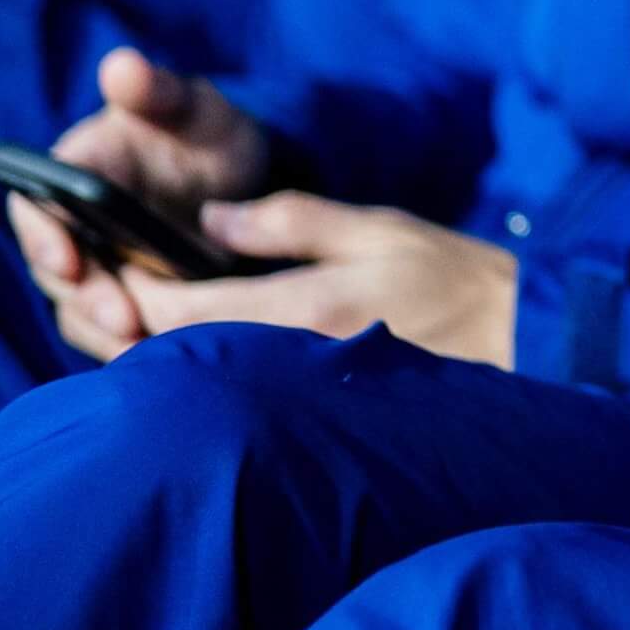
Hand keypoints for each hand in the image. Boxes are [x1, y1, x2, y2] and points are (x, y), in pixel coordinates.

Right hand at [9, 48, 277, 360]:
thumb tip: (122, 64)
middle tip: (126, 318)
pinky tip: (163, 362)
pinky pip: (113, 332)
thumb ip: (157, 91)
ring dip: (106, 332)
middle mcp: (71, 224)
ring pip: (80, 309)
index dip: (44, 236)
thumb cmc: (202, 133)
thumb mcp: (191, 107)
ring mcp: (96, 267)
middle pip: (57, 270)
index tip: (70, 260)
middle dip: (85, 298)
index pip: (34, 206)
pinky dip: (130, 348)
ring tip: (145, 348)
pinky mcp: (124, 300)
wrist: (236, 178)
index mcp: (74, 172)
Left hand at [116, 189, 517, 369]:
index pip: (182, 310)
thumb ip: (291, 219)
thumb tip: (210, 218)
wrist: (516, 339)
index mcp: (303, 309)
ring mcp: (302, 393)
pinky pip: (238, 395)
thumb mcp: (376, 227)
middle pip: (176, 357)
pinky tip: (201, 354)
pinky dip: (206, 373)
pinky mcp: (313, 411)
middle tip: (113, 295)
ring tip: (144, 322)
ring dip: (164, 357)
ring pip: (202, 383)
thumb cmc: (453, 276)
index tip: (116, 263)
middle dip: (133, 329)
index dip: (135, 289)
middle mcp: (293, 361)